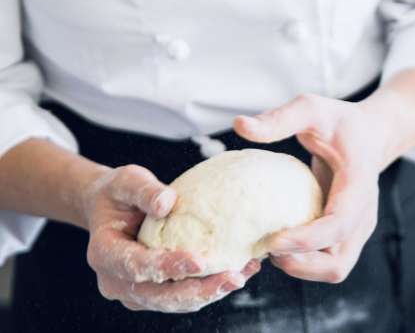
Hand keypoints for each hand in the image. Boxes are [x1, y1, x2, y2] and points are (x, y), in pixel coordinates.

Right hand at [81, 164, 260, 311]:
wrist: (113, 208)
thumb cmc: (120, 192)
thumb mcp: (128, 181)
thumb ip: (145, 191)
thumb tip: (166, 203)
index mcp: (103, 253)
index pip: (135, 266)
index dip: (167, 266)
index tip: (199, 260)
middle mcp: (116, 281)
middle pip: (158, 295)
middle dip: (198, 289)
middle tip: (234, 277)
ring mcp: (135, 292)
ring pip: (174, 302)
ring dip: (210, 292)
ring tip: (242, 274)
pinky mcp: (154, 294)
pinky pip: (182, 297)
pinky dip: (209, 287)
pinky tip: (238, 271)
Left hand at [234, 93, 397, 283]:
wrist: (372, 133)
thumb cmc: (339, 121)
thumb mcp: (311, 108)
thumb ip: (279, 118)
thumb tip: (239, 125)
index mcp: (359, 185)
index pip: (338, 225)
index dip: (306, 240)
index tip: (272, 242)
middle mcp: (363, 214)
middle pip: (338, 262)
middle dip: (301, 265)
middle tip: (265, 249)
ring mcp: (358, 228)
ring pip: (334, 268)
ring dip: (301, 268)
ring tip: (268, 249)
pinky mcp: (348, 234)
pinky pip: (327, 260)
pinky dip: (304, 261)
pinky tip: (276, 243)